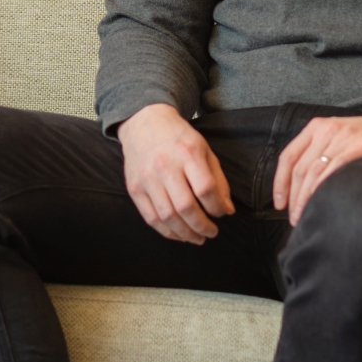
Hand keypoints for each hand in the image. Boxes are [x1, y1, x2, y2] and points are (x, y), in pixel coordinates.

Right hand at [116, 103, 234, 243]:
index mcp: (188, 153)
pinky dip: (167, 232)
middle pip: (186, 207)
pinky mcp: (134, 188)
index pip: (205, 189)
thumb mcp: (204, 150)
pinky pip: (151, 218)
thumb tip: (226, 210)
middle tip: (212, 233)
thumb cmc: (179, 138)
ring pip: (167, 217)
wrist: (144, 122)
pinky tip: (179, 234)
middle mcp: (165, 166)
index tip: (222, 214)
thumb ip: (218, 180)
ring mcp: (147, 178)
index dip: (217, 207)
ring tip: (197, 238)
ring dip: (186, 234)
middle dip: (202, 226)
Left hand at [273, 108, 361, 225]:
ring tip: (307, 217)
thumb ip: (322, 153)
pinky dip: (324, 190)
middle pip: (300, 169)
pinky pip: (334, 171)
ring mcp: (344, 137)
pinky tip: (323, 203)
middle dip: (294, 198)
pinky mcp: (361, 146)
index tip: (279, 203)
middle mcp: (328, 129)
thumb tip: (303, 187)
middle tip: (295, 219)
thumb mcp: (341, 138)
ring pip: (314, 173)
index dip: (280, 183)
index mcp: (318, 127)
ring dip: (306, 199)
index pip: (288, 156)